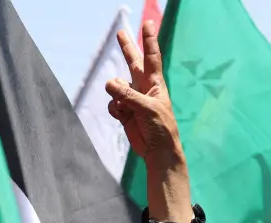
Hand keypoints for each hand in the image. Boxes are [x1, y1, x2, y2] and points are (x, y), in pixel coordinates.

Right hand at [106, 21, 182, 167]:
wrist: (158, 151)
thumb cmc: (161, 128)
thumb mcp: (147, 108)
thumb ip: (128, 95)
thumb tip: (109, 84)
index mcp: (155, 84)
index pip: (151, 57)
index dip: (149, 40)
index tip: (149, 23)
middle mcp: (143, 88)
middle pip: (132, 62)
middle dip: (127, 48)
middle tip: (121, 33)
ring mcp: (133, 99)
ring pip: (116, 86)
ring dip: (116, 95)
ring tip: (125, 107)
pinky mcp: (125, 111)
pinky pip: (112, 103)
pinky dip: (114, 108)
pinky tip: (122, 116)